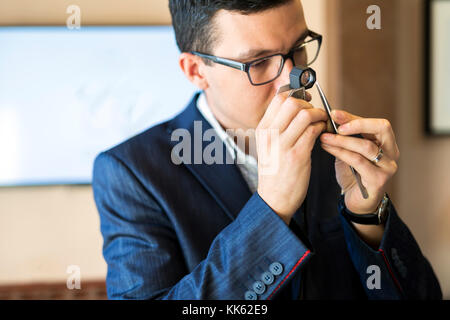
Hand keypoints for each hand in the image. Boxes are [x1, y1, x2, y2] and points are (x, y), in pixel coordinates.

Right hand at [256, 93, 327, 223]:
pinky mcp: (297, 155)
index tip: (306, 101)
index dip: (297, 95)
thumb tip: (295, 107)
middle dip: (309, 104)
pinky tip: (323, 134)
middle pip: (292, 102)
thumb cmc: (274, 172)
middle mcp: (270, 134)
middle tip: (316, 113)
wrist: (274, 199)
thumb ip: (277, 127)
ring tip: (322, 123)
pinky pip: (314, 131)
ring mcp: (283, 145)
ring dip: (319, 116)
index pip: (279, 99)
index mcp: (262, 130)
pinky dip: (322, 128)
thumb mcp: (268, 146)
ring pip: (305, 114)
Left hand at [320, 110, 399, 213]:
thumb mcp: (349, 152)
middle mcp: (391, 154)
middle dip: (356, 124)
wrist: (357, 202)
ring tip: (325, 137)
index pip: (376, 124)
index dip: (354, 117)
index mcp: (387, 144)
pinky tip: (328, 148)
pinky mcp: (378, 180)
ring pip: (366, 146)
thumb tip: (330, 119)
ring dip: (342, 140)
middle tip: (335, 124)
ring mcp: (387, 167)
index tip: (335, 114)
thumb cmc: (353, 175)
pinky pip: (358, 161)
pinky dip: (341, 153)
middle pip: (382, 128)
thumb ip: (345, 138)